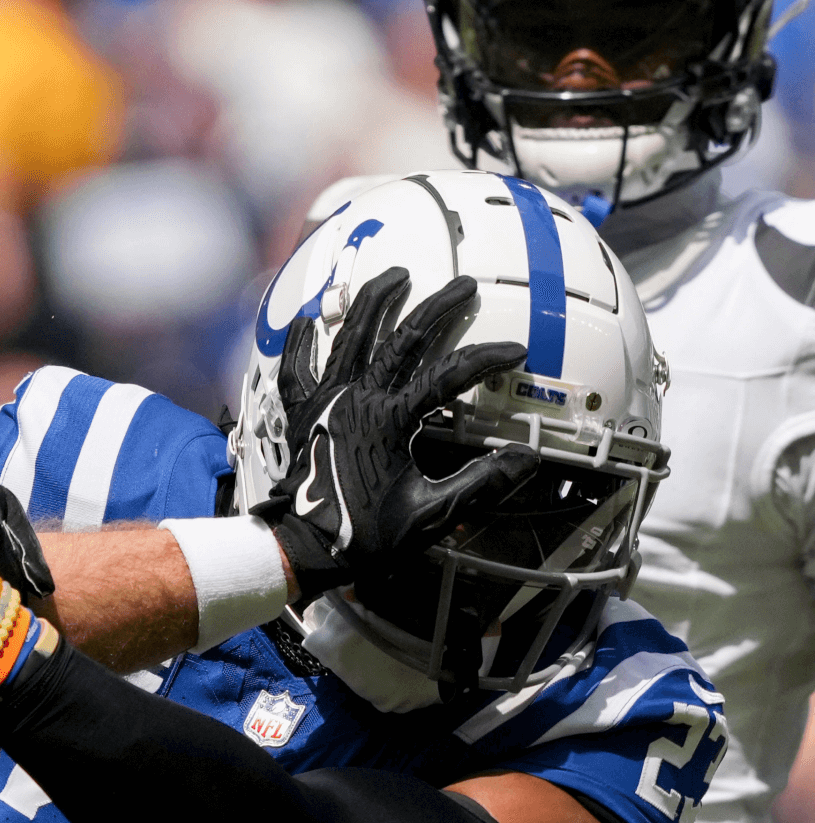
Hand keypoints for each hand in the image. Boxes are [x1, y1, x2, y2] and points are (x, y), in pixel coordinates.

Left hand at [252, 268, 539, 601]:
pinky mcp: (300, 412)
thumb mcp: (431, 513)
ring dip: (374, 303)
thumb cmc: (363, 534)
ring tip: (395, 275)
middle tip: (463, 284)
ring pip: (350, 338)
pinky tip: (309, 319)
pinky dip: (302, 343)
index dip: (485, 359)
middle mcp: (355, 398)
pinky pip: (297, 368)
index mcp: (389, 419)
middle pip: (402, 339)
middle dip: (436, 307)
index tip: (514, 350)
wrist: (303, 547)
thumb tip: (525, 459)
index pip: (448, 376)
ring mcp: (324, 401)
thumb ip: (480, 484)